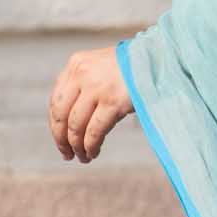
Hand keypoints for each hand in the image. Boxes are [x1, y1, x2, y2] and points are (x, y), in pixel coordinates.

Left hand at [47, 45, 134, 161]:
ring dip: (77, 146)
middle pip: (61, 115)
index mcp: (76, 64)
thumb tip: (71, 119)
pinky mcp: (113, 102)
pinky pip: (95, 131)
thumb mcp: (102, 66)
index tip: (61, 140)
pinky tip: (93, 153)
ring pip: (76, 126)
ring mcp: (97, 88)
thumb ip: (85, 83)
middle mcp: (82, 74)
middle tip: (67, 154)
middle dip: (62, 139)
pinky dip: (91, 146)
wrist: (160, 58)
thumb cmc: (134, 66)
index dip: (55, 125)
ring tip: (83, 157)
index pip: (55, 101)